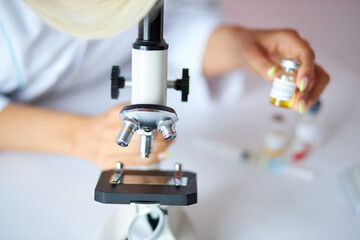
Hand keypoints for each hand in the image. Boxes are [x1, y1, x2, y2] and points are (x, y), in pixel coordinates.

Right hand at [74, 104, 170, 168]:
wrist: (81, 136)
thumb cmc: (102, 124)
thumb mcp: (116, 112)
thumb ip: (134, 112)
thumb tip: (159, 116)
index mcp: (111, 117)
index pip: (137, 121)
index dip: (154, 125)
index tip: (164, 126)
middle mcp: (107, 132)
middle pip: (139, 138)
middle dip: (158, 139)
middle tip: (169, 138)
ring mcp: (104, 149)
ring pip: (136, 153)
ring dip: (156, 150)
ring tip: (166, 147)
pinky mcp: (105, 163)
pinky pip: (131, 164)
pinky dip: (147, 160)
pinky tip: (158, 156)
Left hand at [202, 26, 329, 111]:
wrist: (243, 48)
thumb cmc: (246, 46)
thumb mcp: (249, 55)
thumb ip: (262, 65)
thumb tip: (275, 76)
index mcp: (289, 39)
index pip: (305, 53)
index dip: (306, 69)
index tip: (301, 86)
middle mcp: (298, 49)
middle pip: (315, 68)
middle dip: (309, 88)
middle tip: (299, 105)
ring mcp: (300, 61)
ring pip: (316, 78)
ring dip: (310, 93)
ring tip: (299, 108)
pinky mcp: (297, 71)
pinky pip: (306, 84)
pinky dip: (303, 95)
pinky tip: (295, 105)